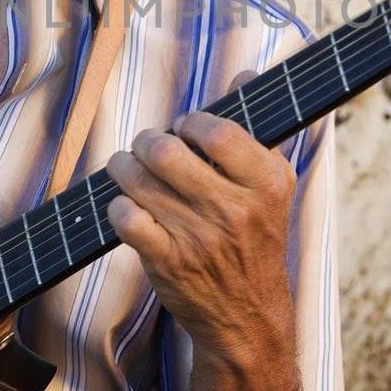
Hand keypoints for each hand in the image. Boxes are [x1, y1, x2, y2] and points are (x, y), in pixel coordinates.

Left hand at [103, 70, 298, 372]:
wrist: (247, 316)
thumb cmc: (256, 240)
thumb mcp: (272, 187)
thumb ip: (257, 129)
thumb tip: (246, 75)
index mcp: (268, 183)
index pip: (218, 130)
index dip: (192, 123)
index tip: (186, 129)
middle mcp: (236, 210)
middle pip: (168, 151)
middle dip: (148, 141)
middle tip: (148, 147)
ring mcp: (200, 238)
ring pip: (140, 180)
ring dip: (125, 167)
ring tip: (129, 167)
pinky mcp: (168, 262)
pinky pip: (125, 216)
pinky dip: (118, 205)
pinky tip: (128, 206)